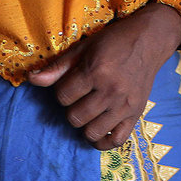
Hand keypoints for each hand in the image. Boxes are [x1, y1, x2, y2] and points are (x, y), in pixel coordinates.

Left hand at [27, 2, 180, 149]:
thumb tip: (31, 79)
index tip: (71, 84)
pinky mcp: (136, 114)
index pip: (63, 96)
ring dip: (84, 125)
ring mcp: (125, 105)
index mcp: (96, 71)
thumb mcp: (83, 49)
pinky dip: (103, 142)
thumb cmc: (113, 42)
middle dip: (71, 109)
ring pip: (91, 132)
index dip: (62, 92)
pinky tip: (97, 131)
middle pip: (74, 117)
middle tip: (80, 98)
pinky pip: (116, 141)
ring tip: (88, 113)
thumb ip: (57, 68)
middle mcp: (111, 90)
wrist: (150, 39)